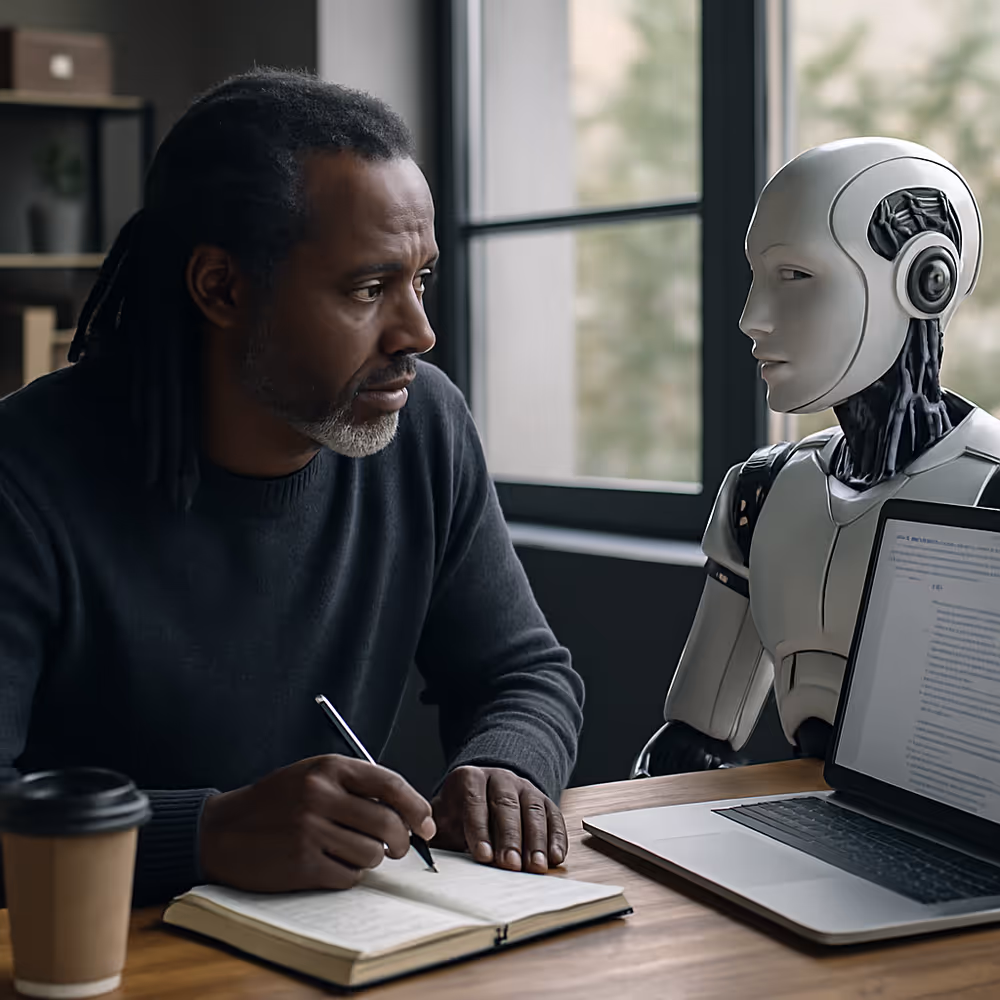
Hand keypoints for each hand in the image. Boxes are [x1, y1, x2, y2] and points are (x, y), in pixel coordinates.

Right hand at [199, 755, 435, 891]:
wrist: (221, 830)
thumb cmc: (275, 802)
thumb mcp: (313, 775)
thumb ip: (356, 785)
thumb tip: (406, 812)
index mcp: (328, 768)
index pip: (390, 784)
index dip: (416, 806)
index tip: (428, 824)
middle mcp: (320, 796)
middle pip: (387, 824)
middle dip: (401, 841)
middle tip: (396, 847)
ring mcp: (310, 831)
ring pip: (372, 854)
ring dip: (371, 859)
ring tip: (351, 851)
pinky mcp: (301, 865)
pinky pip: (348, 876)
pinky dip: (348, 874)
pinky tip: (330, 863)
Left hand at [431, 766, 566, 873]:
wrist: (483, 791)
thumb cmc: (459, 814)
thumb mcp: (443, 818)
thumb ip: (435, 833)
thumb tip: (423, 855)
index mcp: (470, 778)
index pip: (475, 801)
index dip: (479, 829)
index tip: (483, 856)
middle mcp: (500, 777)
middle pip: (507, 805)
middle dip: (509, 837)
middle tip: (510, 864)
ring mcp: (524, 786)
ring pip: (533, 809)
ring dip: (536, 840)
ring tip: (536, 866)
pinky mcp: (544, 799)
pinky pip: (553, 815)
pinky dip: (556, 837)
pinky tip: (555, 857)